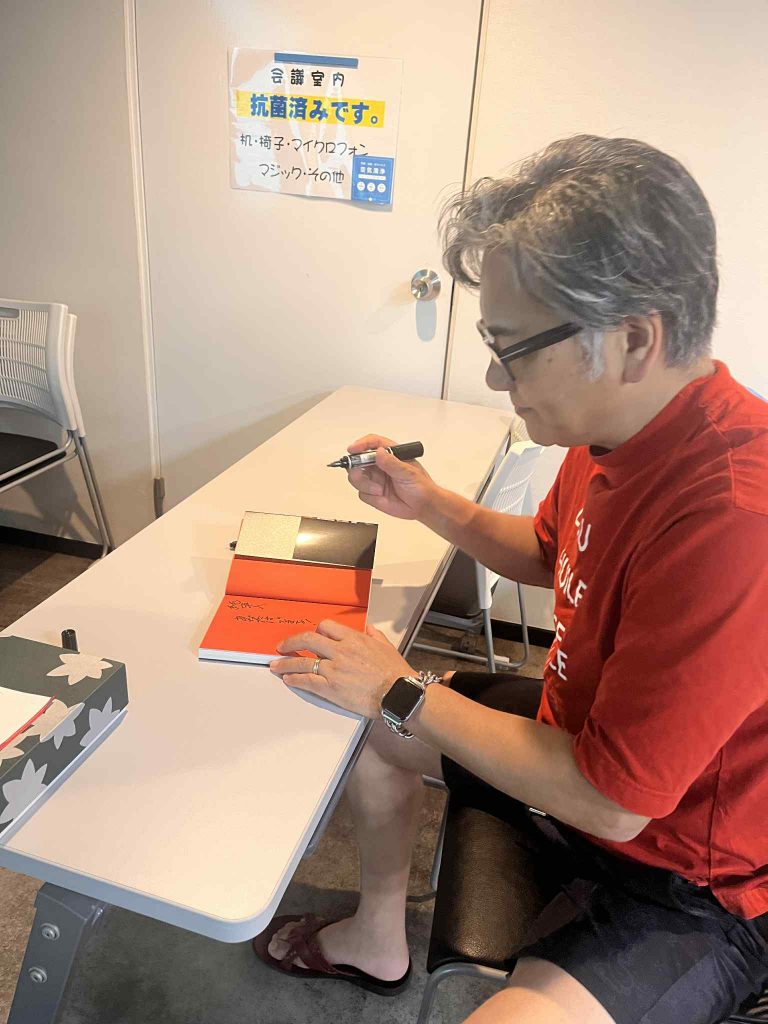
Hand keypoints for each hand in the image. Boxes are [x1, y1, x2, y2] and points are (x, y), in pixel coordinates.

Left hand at [269, 619, 412, 717]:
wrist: (398, 694)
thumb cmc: (396, 673)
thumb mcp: (386, 647)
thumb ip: (375, 636)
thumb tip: (369, 629)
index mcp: (354, 639)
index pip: (326, 627)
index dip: (316, 631)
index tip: (310, 636)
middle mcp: (340, 651)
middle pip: (307, 640)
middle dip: (291, 643)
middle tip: (281, 647)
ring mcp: (334, 669)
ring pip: (302, 662)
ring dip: (285, 663)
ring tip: (275, 665)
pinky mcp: (331, 688)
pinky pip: (307, 681)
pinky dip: (295, 679)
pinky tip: (288, 679)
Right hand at [345, 434, 439, 520]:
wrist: (422, 507)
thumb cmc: (421, 486)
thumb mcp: (408, 472)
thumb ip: (392, 463)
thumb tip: (379, 453)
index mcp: (390, 454)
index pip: (372, 443)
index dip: (361, 444)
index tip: (353, 449)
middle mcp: (380, 465)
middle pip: (358, 460)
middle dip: (355, 466)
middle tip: (360, 472)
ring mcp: (375, 479)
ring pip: (356, 477)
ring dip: (364, 484)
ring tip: (378, 489)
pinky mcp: (372, 493)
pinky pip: (361, 493)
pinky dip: (369, 495)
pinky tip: (381, 496)